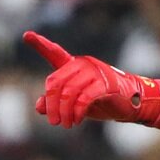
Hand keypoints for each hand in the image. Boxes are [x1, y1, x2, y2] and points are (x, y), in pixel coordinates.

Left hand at [24, 31, 159, 128]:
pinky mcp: (105, 84)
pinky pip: (84, 98)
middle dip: (52, 104)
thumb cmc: (102, 101)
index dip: (40, 44)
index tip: (27, 35)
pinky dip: (77, 111)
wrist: (133, 103)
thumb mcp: (75, 104)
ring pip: (68, 92)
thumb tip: (39, 106)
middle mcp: (83, 65)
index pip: (55, 53)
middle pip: (55, 83)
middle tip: (54, 122)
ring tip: (65, 124)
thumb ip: (56, 103)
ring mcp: (95, 73)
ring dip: (64, 112)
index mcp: (74, 66)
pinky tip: (76, 120)